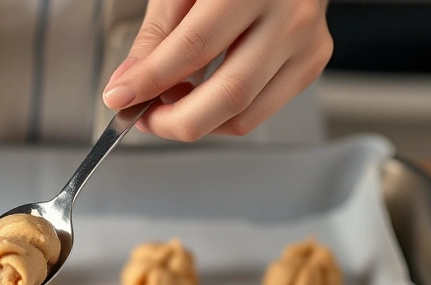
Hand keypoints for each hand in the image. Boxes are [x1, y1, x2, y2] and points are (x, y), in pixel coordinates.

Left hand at [103, 0, 332, 140]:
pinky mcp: (310, 63)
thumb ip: (155, 37)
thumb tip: (127, 85)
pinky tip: (199, 98)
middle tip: (143, 117)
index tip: (119, 97)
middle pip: (229, 95)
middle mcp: (289, 15)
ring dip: (195, 122)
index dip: (151, 80)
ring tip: (168, 104)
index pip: (195, 47)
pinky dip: (219, 118)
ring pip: (244, 115)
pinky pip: (257, 113)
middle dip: (174, 120)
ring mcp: (306, 42)